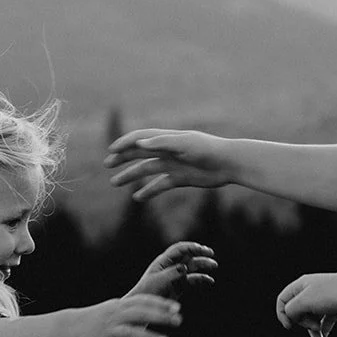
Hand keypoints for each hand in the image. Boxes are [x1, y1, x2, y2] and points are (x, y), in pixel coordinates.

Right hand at [70, 295, 181, 336]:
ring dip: (148, 336)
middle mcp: (114, 317)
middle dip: (160, 316)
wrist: (67, 329)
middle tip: (179, 321)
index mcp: (118, 307)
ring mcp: (107, 331)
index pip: (142, 302)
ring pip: (129, 332)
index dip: (160, 304)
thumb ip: (131, 308)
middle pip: (140, 314)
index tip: (177, 308)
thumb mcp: (112, 309)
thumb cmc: (95, 318)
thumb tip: (155, 305)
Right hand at [105, 129, 232, 200]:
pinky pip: (160, 185)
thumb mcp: (184, 145)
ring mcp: (173, 165)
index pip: (141, 138)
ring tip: (115, 183)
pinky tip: (137, 198)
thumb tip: (140, 143)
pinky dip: (149, 191)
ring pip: (147, 170)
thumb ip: (162, 143)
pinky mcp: (180, 179)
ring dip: (131, 175)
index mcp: (168, 139)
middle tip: (107, 164)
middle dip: (123, 158)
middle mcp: (168, 151)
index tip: (112, 150)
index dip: (125, 143)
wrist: (229, 164)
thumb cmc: (208, 150)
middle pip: (140, 153)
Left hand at [131, 241, 217, 298]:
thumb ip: (172, 274)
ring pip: (192, 266)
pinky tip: (210, 280)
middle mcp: (171, 266)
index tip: (202, 249)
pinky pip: (193, 280)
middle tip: (211, 253)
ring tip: (214, 266)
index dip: (191, 247)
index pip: (179, 249)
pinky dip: (202, 279)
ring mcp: (176, 276)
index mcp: (163, 261)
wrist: (143, 308)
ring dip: (203, 264)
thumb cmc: (147, 292)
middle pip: (188, 255)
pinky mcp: (180, 286)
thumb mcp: (159, 282)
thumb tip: (185, 267)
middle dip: (200, 253)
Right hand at [275, 272, 336, 336]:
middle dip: (303, 323)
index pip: (283, 300)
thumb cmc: (333, 294)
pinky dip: (323, 330)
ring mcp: (324, 300)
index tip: (290, 326)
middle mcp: (311, 291)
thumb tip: (291, 317)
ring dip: (313, 331)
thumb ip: (291, 310)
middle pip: (297, 311)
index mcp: (301, 285)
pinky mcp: (335, 307)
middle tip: (313, 325)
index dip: (282, 314)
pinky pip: (325, 321)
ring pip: (312, 318)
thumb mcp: (305, 301)